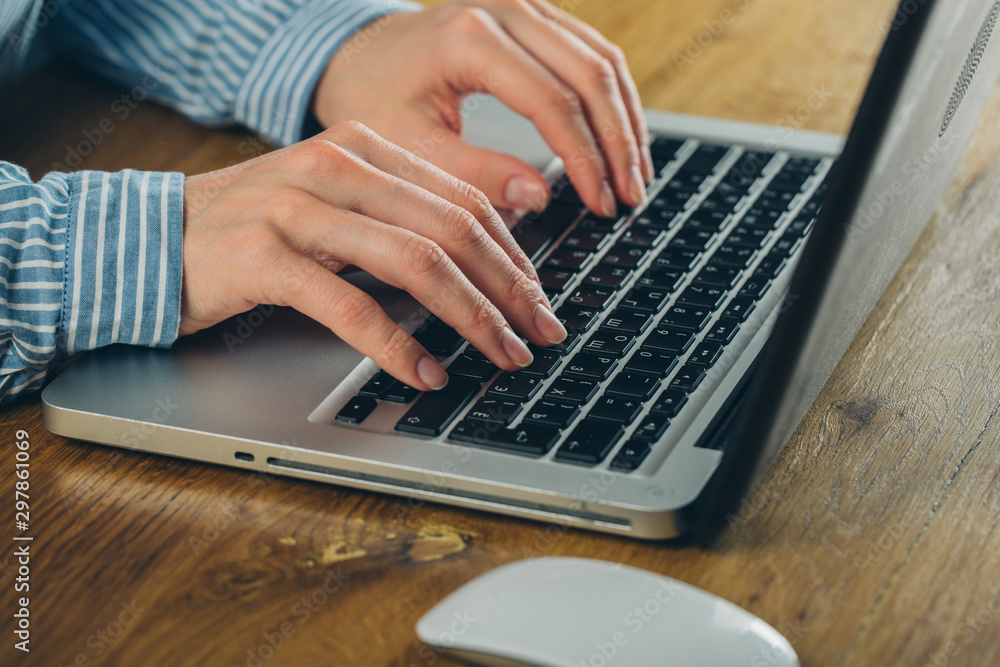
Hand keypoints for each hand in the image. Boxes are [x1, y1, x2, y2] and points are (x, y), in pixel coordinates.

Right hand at [181, 122, 566, 390]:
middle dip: (507, 289)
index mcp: (364, 151)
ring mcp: (298, 209)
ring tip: (499, 355)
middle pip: (452, 229)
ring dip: (469, 317)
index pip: (463, 201)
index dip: (513, 256)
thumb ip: (398, 222)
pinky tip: (425, 372)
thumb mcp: (335, 210)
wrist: (150, 237)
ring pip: (414, 262)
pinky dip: (395, 344)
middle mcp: (336, 168)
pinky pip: (349, 304)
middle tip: (538, 334)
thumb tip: (479, 265)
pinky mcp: (263, 257)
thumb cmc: (251, 232)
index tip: (539, 300)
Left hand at [312, 0, 652, 217]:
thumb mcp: (409, 145)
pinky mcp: (534, 13)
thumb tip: (538, 195)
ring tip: (636, 176)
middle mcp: (504, 7)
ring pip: (601, 59)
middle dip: (618, 142)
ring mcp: (523, 4)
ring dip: (625, 120)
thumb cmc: (374, 98)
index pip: (551, 101)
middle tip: (631, 197)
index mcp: (469, 37)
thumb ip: (472, 173)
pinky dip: (612, 98)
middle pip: (589, 74)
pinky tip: (622, 138)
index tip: (601, 203)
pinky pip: (591, 51)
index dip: (585, 159)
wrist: (357, 55)